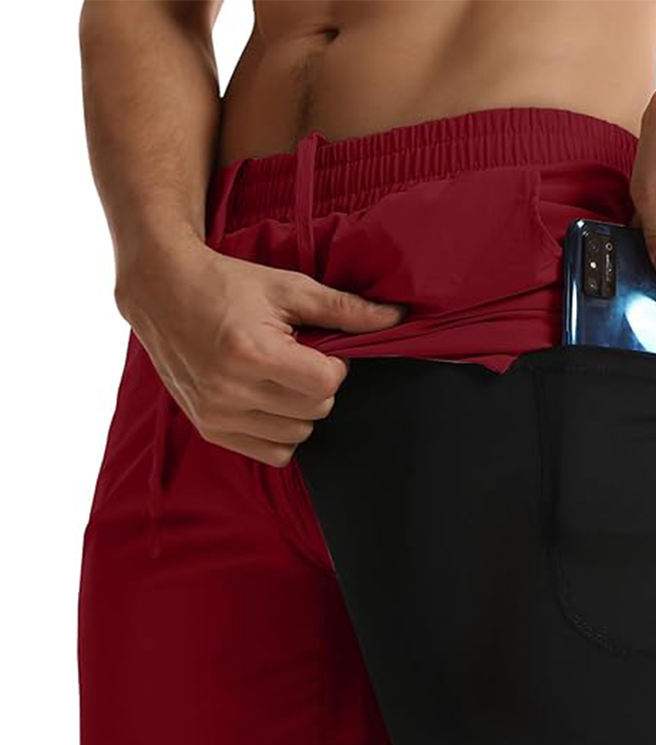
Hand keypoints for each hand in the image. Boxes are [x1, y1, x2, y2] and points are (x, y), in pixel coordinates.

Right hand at [115, 241, 405, 466]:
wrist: (162, 292)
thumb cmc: (229, 285)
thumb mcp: (289, 288)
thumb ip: (345, 308)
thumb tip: (397, 318)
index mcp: (251, 354)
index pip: (327, 384)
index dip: (333, 364)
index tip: (317, 346)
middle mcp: (229, 391)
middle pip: (316, 410)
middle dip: (317, 385)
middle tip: (296, 357)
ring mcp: (216, 415)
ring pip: (298, 434)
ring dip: (300, 408)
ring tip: (277, 375)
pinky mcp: (210, 429)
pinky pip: (273, 453)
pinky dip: (281, 431)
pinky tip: (268, 399)